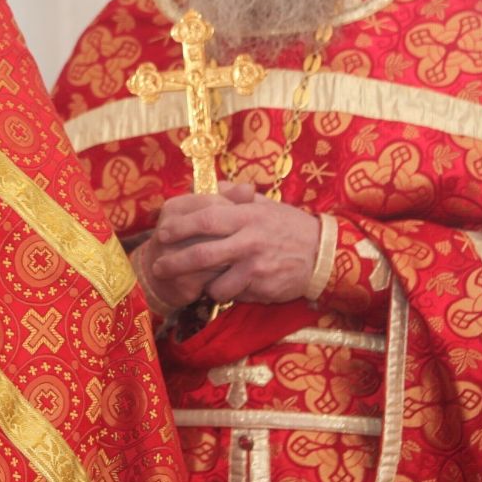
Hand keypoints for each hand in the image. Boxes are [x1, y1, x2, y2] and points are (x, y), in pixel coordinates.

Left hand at [147, 182, 320, 305]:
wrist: (323, 253)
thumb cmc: (288, 226)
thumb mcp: (263, 204)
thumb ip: (233, 196)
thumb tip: (207, 186)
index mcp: (247, 216)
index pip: (206, 217)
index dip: (180, 226)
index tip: (162, 232)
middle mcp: (250, 240)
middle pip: (203, 254)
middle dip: (175, 263)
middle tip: (158, 267)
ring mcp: (257, 267)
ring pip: (216, 283)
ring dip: (202, 285)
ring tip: (199, 282)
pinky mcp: (264, 288)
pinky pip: (234, 295)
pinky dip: (226, 293)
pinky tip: (229, 287)